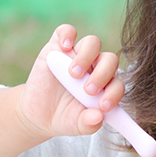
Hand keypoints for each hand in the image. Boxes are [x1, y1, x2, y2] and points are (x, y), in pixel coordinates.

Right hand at [17, 24, 123, 139]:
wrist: (38, 113)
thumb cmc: (63, 117)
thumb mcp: (76, 126)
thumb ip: (89, 124)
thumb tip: (98, 117)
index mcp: (105, 86)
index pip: (118, 83)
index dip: (114, 93)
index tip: (103, 106)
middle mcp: (95, 68)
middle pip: (109, 60)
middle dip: (102, 74)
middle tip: (88, 90)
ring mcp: (76, 55)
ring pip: (92, 43)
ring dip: (86, 57)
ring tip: (73, 75)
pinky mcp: (57, 47)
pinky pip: (66, 31)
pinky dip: (67, 35)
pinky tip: (65, 47)